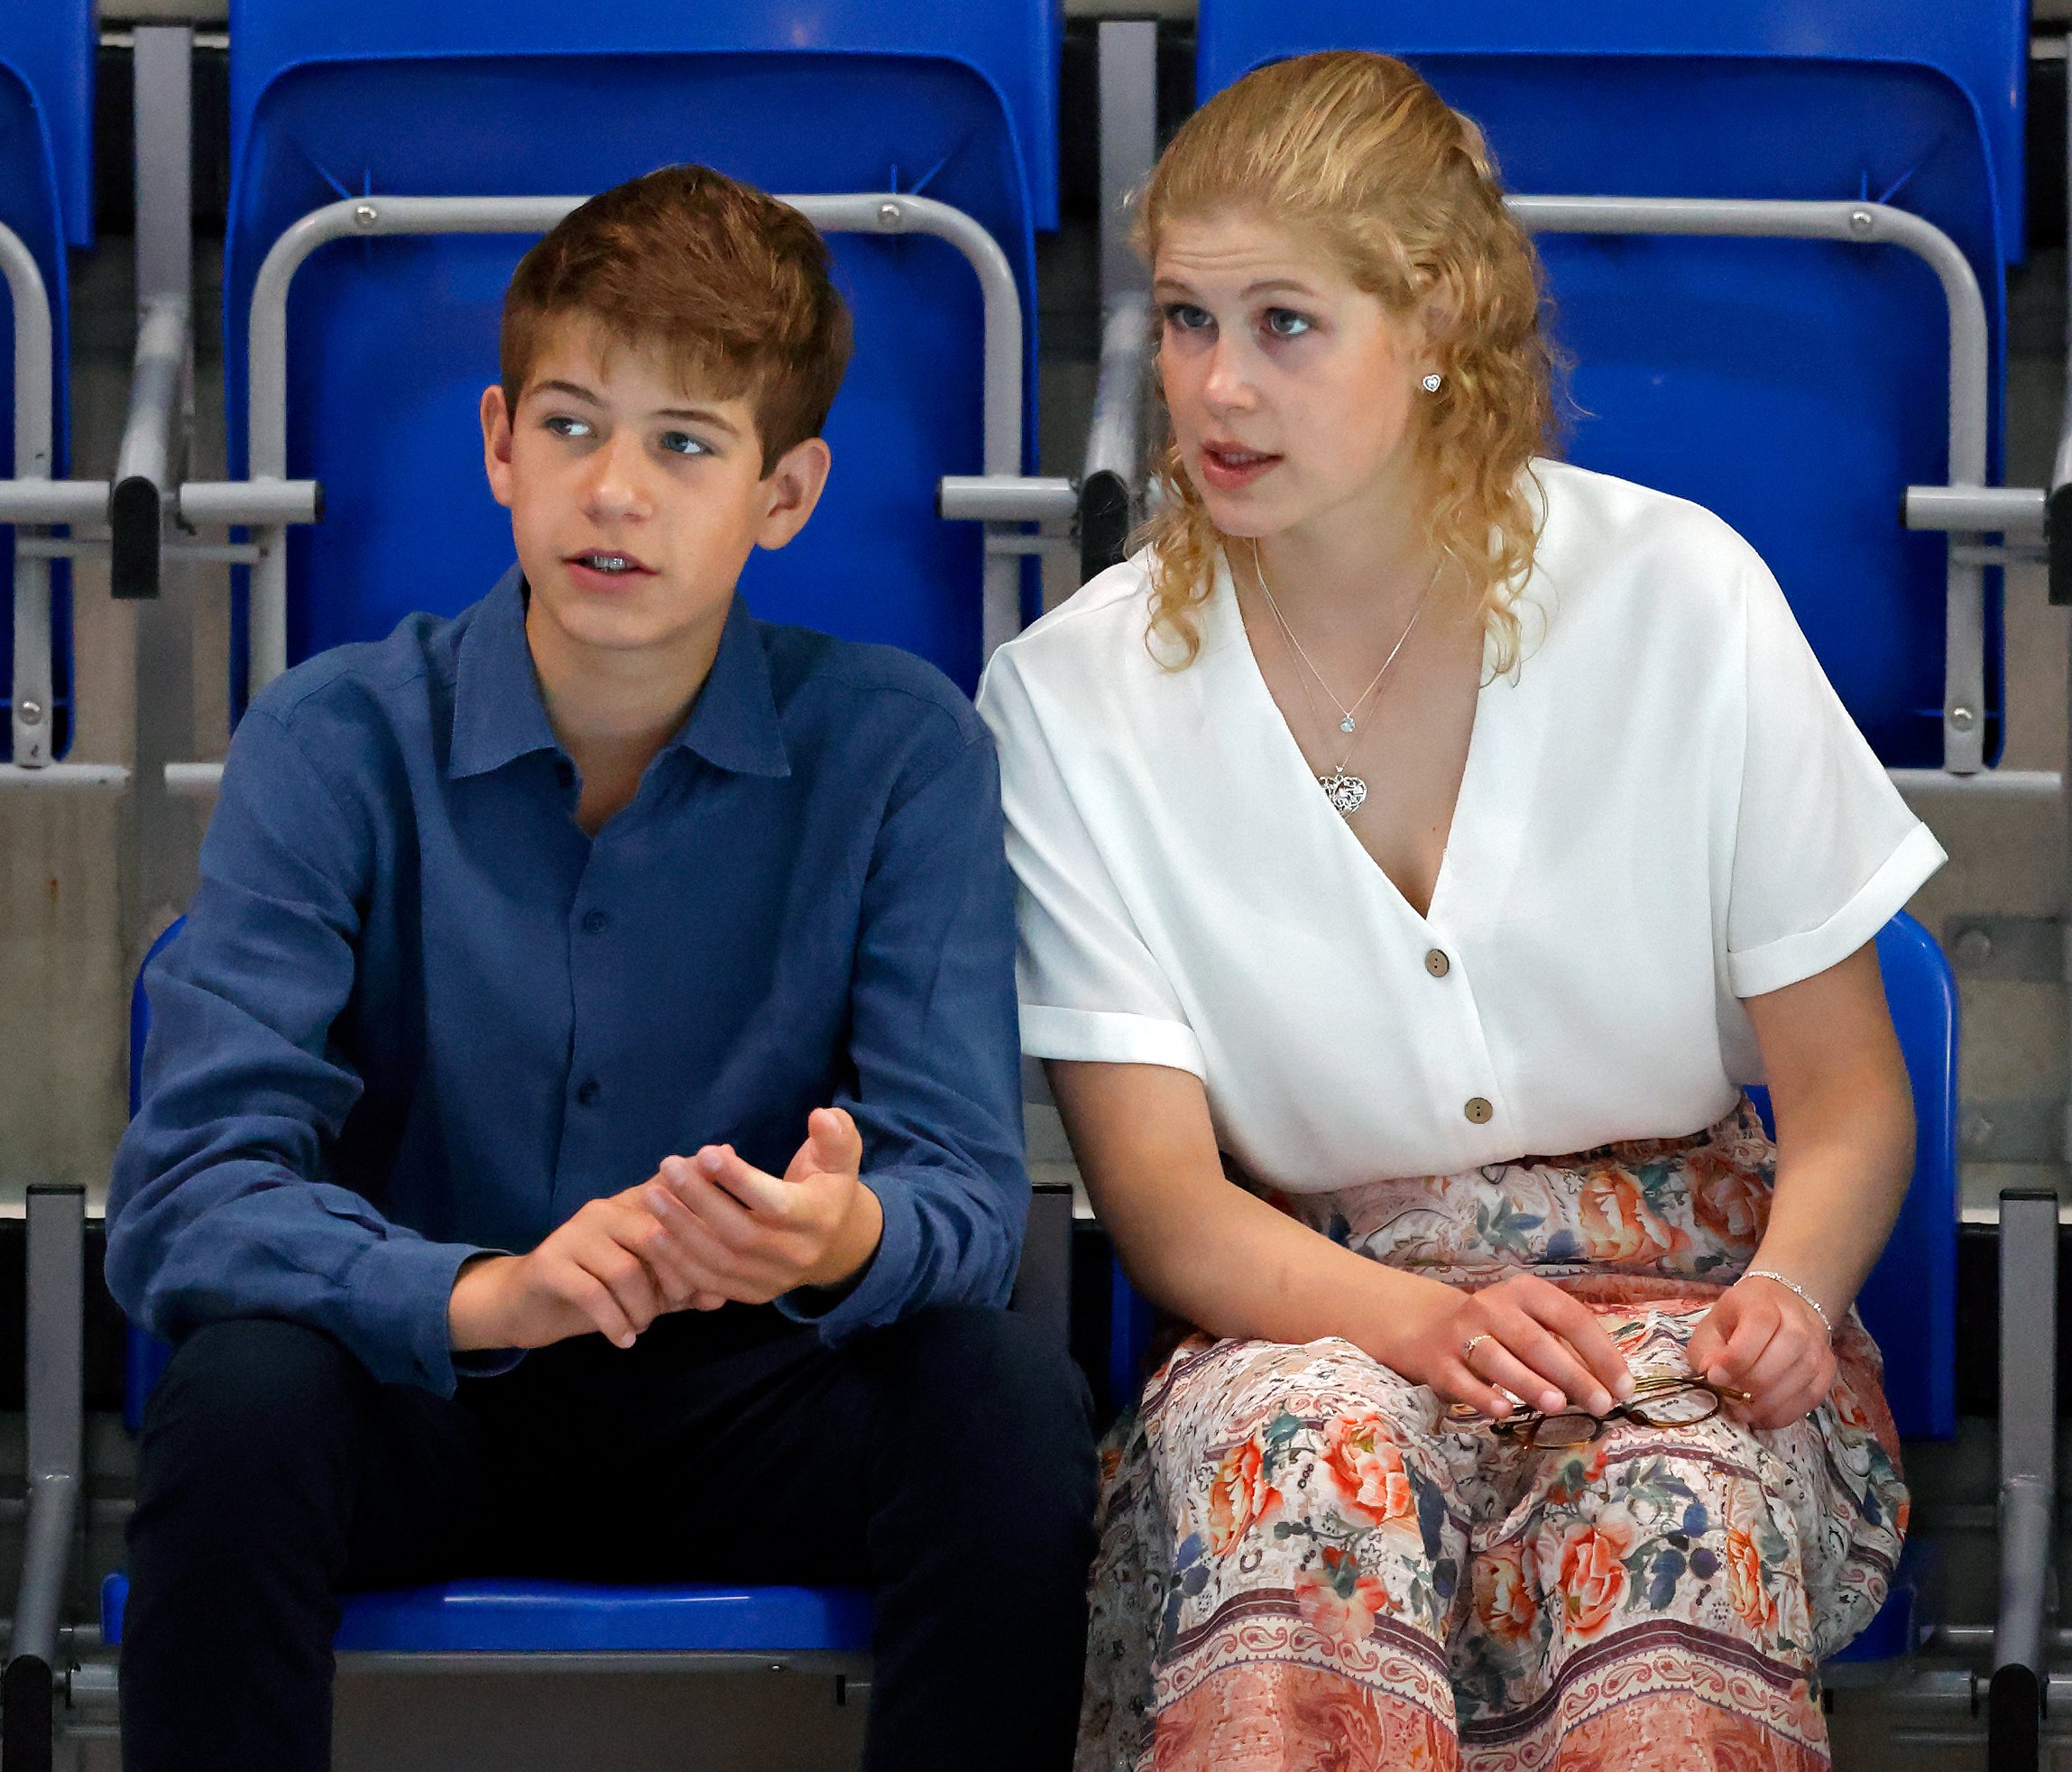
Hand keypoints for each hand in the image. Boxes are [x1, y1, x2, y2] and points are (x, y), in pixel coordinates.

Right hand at [448, 1180, 727, 1353]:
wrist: (523, 1304)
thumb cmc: (595, 1291)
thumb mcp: (644, 1288)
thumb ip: (681, 1286)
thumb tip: (721, 1296)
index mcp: (631, 1205)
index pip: (673, 1194)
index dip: (702, 1206)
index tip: (725, 1236)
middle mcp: (604, 1209)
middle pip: (657, 1234)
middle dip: (677, 1276)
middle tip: (681, 1303)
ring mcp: (574, 1233)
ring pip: (626, 1269)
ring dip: (642, 1307)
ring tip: (642, 1324)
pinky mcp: (550, 1263)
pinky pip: (593, 1294)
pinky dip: (615, 1322)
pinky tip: (624, 1339)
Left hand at [653, 1106, 884, 1305]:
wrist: (834, 1244)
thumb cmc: (828, 1188)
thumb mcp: (841, 1157)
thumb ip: (836, 1135)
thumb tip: (822, 1115)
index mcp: (818, 1219)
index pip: (775, 1204)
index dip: (739, 1180)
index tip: (705, 1153)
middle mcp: (796, 1255)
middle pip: (740, 1234)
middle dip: (699, 1200)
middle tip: (668, 1167)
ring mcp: (773, 1280)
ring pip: (719, 1262)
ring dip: (680, 1230)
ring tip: (652, 1196)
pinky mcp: (753, 1294)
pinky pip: (709, 1284)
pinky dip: (678, 1262)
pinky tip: (653, 1235)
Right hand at [1386, 1271, 1634, 1418]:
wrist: (1429, 1329)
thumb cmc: (1499, 1332)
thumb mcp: (1531, 1325)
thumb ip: (1567, 1349)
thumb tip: (1610, 1386)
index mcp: (1525, 1291)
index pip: (1570, 1318)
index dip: (1601, 1353)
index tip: (1623, 1388)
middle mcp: (1491, 1306)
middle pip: (1536, 1341)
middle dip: (1572, 1375)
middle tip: (1601, 1405)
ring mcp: (1462, 1333)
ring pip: (1498, 1359)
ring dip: (1530, 1383)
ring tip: (1558, 1406)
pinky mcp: (1438, 1362)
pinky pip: (1463, 1381)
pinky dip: (1483, 1396)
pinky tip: (1504, 1411)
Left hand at [1686, 1274, 1836, 1428]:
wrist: (1782, 1307)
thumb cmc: (1739, 1319)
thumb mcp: (1713, 1325)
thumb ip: (1708, 1350)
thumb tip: (1712, 1376)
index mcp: (1762, 1300)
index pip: (1759, 1324)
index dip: (1737, 1356)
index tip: (1715, 1378)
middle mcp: (1797, 1318)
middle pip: (1787, 1350)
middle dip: (1755, 1382)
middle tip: (1731, 1400)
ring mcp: (1817, 1343)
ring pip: (1804, 1375)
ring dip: (1771, 1402)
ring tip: (1744, 1413)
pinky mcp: (1827, 1367)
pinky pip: (1813, 1395)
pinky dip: (1787, 1412)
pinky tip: (1764, 1417)